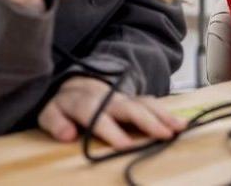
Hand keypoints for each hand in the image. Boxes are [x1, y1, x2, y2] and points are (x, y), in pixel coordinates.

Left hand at [39, 76, 185, 148]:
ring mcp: (124, 98)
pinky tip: (180, 123)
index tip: (125, 146)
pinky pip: (152, 104)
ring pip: (146, 104)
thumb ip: (56, 122)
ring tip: (180, 128)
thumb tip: (68, 135)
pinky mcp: (134, 100)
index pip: (99, 117)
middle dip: (149, 121)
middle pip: (131, 108)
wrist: (79, 84)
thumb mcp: (50, 113)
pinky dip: (167, 113)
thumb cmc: (66, 105)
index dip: (111, 131)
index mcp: (86, 103)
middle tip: (164, 135)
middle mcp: (109, 99)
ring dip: (164, 116)